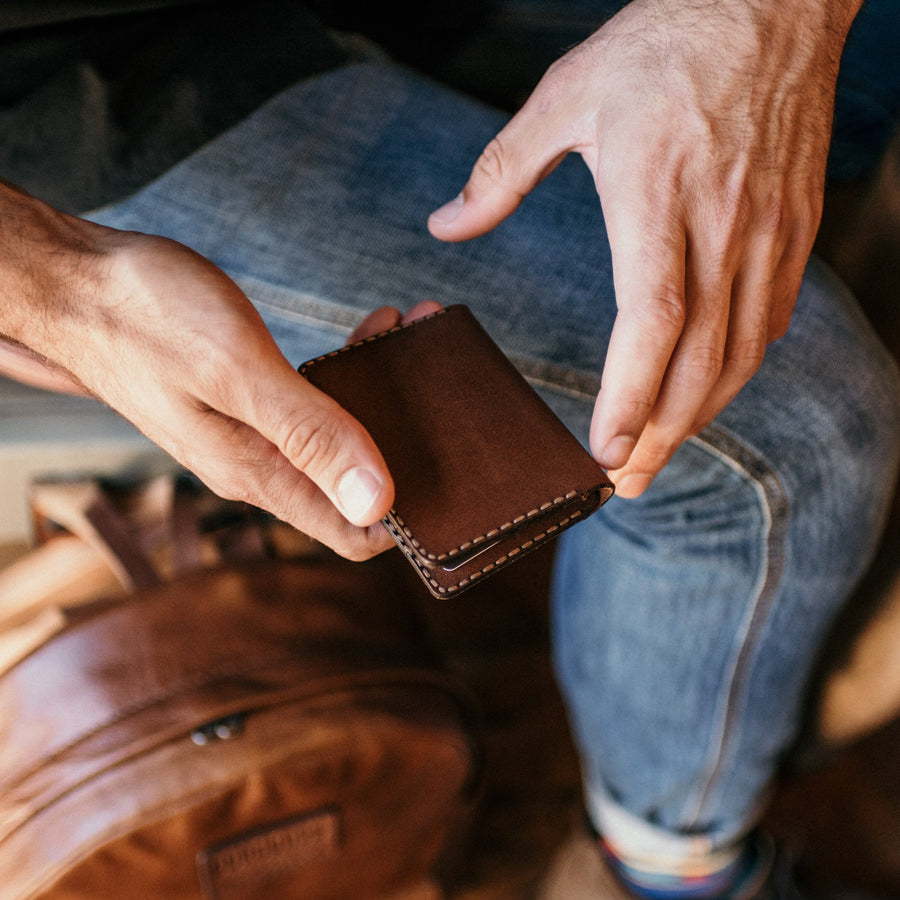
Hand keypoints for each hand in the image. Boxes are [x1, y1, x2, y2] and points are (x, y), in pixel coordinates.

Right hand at [0, 184, 423, 558]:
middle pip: (356, 488)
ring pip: (341, 439)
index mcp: (258, 473)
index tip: (455, 477)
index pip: (354, 534)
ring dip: (385, 401)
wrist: (75, 281)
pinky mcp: (248, 400)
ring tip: (416, 339)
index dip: (409, 517)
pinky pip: (318, 403)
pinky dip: (353, 374)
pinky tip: (373, 333)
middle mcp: (260, 465)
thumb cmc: (145, 316)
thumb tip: (377, 502)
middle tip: (449, 392)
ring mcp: (253, 433)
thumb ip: (310, 436)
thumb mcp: (237, 372)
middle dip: (409, 448)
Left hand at [429, 0, 860, 495]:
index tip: (604, 450)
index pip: (653, 317)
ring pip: (740, 352)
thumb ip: (502, 170)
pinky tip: (709, 391)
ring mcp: (767, 231)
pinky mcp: (794, 229)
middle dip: (662, 434)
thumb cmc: (664, 43)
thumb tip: (446, 225)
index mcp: (656, 193)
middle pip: (698, 358)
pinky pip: (770, 319)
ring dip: (701, 416)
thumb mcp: (567, 95)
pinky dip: (737, 369)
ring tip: (659, 455)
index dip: (631, 394)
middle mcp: (722, 223)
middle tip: (625, 484)